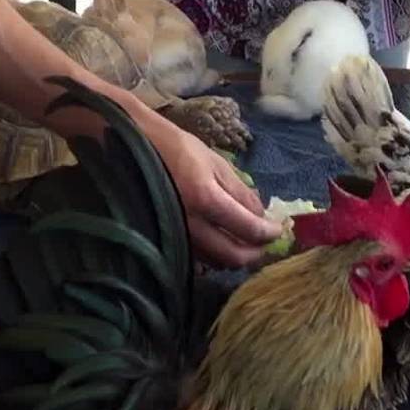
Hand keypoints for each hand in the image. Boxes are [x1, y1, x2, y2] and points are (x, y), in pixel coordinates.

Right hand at [145, 118, 282, 267]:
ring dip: (236, 255)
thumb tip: (262, 216)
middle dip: (256, 252)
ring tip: (246, 240)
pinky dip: (216, 253)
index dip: (270, 233)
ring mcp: (176, 236)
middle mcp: (191, 225)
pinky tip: (220, 239)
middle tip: (265, 240)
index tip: (279, 229)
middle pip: (234, 256)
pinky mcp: (165, 240)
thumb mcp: (214, 161)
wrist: (130, 148)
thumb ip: (240, 191)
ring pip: (216, 261)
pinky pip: (198, 257)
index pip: (249, 230)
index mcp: (206, 199)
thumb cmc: (174, 147)